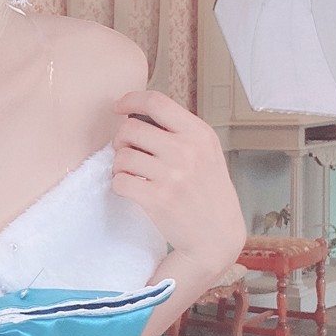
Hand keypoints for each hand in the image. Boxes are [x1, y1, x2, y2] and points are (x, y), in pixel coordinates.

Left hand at [111, 89, 245, 280]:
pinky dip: (120, 185)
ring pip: (121, 156)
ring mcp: (172, 175)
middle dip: (121, 140)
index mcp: (199, 134)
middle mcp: (187, 151)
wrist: (217, 235)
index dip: (131, 100)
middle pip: (130, 129)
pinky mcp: (157, 199)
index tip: (119, 107)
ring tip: (134, 173)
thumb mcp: (206, 152)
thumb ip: (178, 132)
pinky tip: (133, 188)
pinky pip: (119, 181)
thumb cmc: (208, 192)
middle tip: (128, 152)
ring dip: (120, 165)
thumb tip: (137, 114)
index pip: (157, 102)